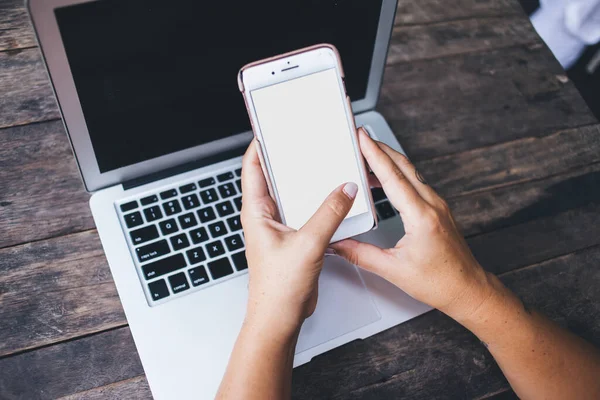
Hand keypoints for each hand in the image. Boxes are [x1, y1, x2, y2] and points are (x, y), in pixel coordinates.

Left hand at [240, 140, 357, 338]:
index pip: (253, 167)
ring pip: (292, 195)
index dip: (261, 145)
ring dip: (306, 182)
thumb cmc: (277, 289)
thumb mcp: (307, 244)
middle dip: (289, 159)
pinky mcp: (294, 238)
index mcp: (256, 212)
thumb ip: (329, 214)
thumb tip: (345, 190)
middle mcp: (265, 216)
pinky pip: (305, 212)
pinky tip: (333, 198)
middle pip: (274, 177)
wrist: (280, 317)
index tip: (273, 127)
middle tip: (305, 141)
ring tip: (323, 165)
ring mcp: (280, 227)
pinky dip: (318, 202)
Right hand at [332, 129, 491, 319]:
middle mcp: (433, 205)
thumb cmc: (440, 282)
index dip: (374, 154)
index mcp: (421, 216)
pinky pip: (416, 183)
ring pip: (411, 172)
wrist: (467, 290)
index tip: (362, 138)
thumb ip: (361, 255)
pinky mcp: (438, 210)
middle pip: (403, 166)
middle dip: (380, 148)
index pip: (392, 177)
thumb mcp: (393, 270)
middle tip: (362, 137)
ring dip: (389, 161)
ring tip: (368, 156)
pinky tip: (386, 180)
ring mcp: (438, 206)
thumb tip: (338, 245)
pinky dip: (398, 175)